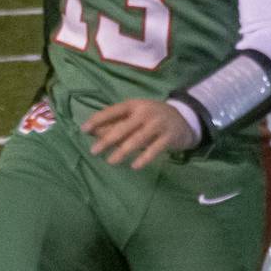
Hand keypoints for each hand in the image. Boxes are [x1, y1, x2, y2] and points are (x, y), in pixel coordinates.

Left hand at [82, 98, 198, 168]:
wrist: (186, 119)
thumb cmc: (153, 118)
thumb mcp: (136, 115)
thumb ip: (117, 122)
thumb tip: (92, 131)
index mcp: (135, 105)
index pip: (113, 111)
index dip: (98, 119)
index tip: (84, 129)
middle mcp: (146, 113)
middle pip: (123, 127)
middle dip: (107, 140)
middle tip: (93, 151)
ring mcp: (158, 124)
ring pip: (137, 139)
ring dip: (123, 151)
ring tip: (111, 161)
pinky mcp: (169, 137)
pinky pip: (155, 149)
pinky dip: (144, 158)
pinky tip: (134, 166)